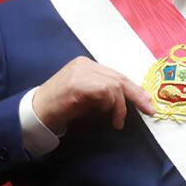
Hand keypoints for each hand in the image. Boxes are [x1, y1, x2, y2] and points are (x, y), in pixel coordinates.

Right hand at [31, 57, 153, 133]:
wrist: (36, 112)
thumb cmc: (60, 107)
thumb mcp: (86, 97)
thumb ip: (102, 93)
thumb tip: (126, 100)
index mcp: (86, 65)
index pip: (116, 75)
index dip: (134, 88)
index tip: (146, 101)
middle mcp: (84, 64)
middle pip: (119, 77)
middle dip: (136, 95)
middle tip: (149, 109)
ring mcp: (80, 72)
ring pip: (114, 85)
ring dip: (120, 106)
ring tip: (117, 121)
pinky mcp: (77, 84)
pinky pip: (104, 91)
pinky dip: (111, 105)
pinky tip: (107, 115)